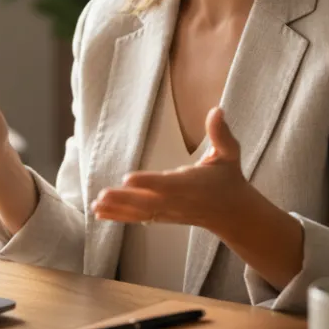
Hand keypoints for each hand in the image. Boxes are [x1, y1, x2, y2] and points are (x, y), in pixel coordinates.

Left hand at [90, 107, 246, 231]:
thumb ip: (221, 134)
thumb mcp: (229, 154)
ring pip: (140, 212)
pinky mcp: (162, 217)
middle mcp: (177, 201)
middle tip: (102, 195)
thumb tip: (217, 110)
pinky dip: (119, 216)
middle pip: (148, 202)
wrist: (232, 213)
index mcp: (191, 185)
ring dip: (117, 209)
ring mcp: (168, 211)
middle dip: (124, 199)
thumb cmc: (228, 179)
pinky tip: (99, 213)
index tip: (128, 178)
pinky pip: (138, 218)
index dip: (148, 182)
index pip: (168, 184)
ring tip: (95, 205)